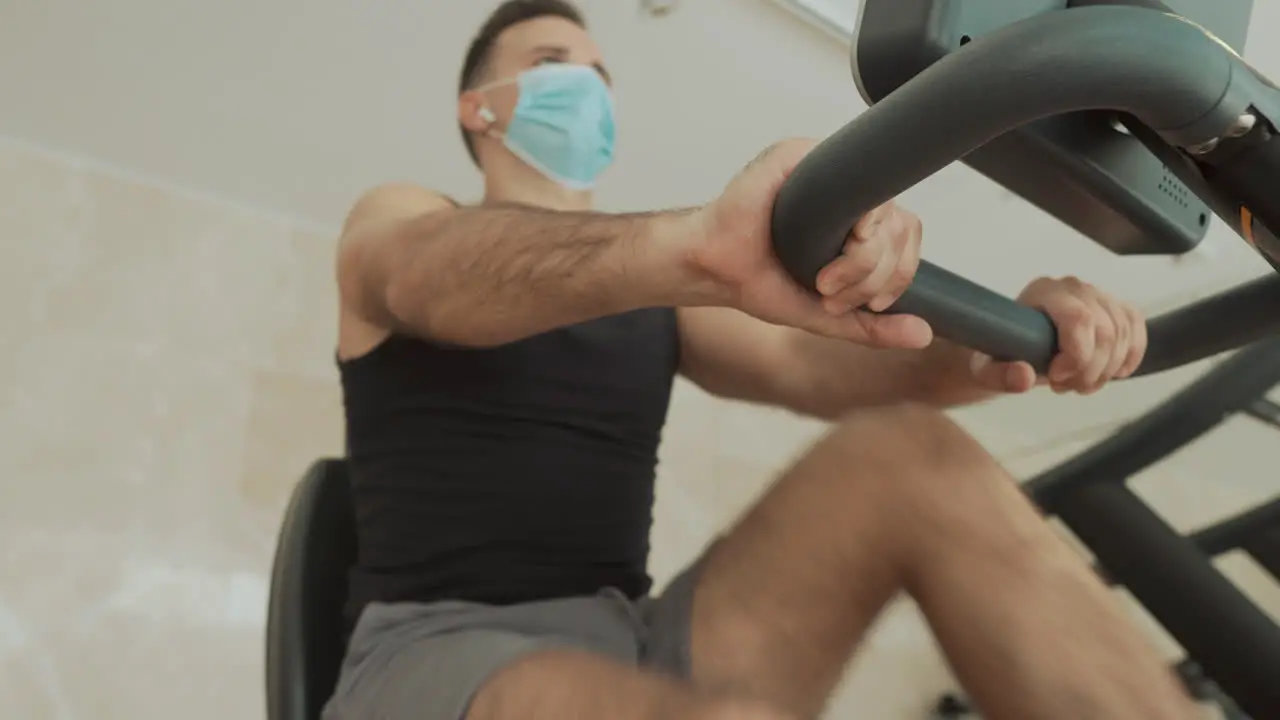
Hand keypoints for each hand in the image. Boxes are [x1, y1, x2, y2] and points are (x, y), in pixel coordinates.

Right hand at [692, 138, 932, 348]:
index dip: (899, 273)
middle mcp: (845, 191)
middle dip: (874, 276)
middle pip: (901, 224)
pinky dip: (849, 223)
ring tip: (822, 280)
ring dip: (862, 262)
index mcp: (856, 219)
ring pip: (884, 207)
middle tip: (831, 292)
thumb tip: (924, 334)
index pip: (906, 234)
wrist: (712, 266)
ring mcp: (824, 169)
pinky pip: (852, 176)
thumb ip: (873, 327)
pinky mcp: (799, 155)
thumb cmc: (759, 281)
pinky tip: (821, 248)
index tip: (868, 302)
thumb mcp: (825, 314)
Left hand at [969, 276, 1147, 394]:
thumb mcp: (985, 370)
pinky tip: (1110, 373)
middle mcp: (1074, 287)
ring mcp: (1098, 296)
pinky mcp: (1116, 309)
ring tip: (1076, 384)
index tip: (1056, 378)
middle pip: (1106, 332)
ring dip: (1105, 371)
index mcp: (1043, 292)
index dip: (1077, 355)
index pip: (1079, 318)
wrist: (1013, 347)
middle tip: (1062, 387)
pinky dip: (1129, 358)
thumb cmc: (999, 353)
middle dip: (1089, 371)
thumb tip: (1024, 376)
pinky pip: (1137, 330)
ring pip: (1124, 336)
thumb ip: (998, 375)